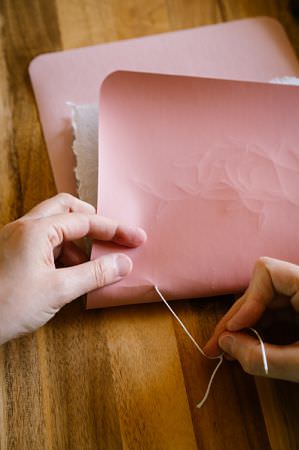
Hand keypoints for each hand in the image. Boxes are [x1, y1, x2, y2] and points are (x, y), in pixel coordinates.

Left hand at [0, 193, 145, 344]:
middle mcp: (24, 227)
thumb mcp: (58, 290)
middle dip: (91, 221)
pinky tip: (68, 275)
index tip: (135, 239)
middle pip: (65, 208)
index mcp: (35, 230)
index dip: (114, 230)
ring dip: (76, 241)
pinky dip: (61, 252)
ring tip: (89, 267)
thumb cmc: (7, 306)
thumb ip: (94, 274)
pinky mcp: (12, 253)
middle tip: (110, 237)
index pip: (84, 220)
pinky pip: (43, 242)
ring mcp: (15, 239)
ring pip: (53, 226)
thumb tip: (122, 263)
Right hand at [204, 257, 298, 381]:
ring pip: (262, 304)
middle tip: (214, 347)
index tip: (236, 328)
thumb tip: (225, 344)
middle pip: (259, 291)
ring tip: (227, 351)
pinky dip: (257, 331)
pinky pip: (272, 315)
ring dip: (243, 327)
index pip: (267, 272)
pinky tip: (245, 347)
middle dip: (236, 320)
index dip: (247, 299)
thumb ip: (263, 357)